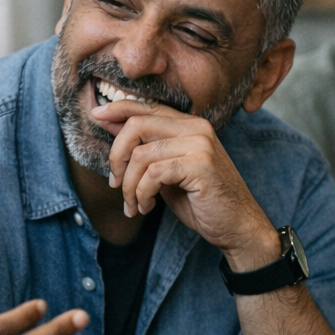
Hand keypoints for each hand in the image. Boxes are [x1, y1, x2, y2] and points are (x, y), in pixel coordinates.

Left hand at [94, 98, 280, 269]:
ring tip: (134, 204)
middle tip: (115, 183)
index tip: (96, 117)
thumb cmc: (202, 202)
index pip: (147, 107)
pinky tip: (147, 206)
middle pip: (137, 125)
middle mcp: (196, 128)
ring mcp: (199, 144)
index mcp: (189, 125)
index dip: (118, 109)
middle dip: (117, 157)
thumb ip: (146, 150)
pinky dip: (142, 193)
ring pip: (141, 155)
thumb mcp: (167, 173)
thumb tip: (112, 127)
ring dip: (129, 185)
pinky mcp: (199, 165)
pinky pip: (153, 174)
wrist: (237, 227)